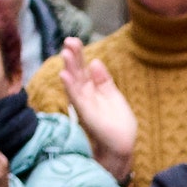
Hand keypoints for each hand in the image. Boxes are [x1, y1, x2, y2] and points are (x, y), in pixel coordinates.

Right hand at [58, 37, 136, 184]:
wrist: (122, 146)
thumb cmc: (118, 124)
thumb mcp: (113, 96)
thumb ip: (104, 80)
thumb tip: (95, 61)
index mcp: (92, 90)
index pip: (83, 68)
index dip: (78, 55)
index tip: (73, 40)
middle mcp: (85, 96)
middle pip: (77, 73)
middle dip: (72, 57)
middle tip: (68, 41)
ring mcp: (85, 106)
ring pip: (74, 84)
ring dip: (68, 69)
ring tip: (64, 53)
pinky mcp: (86, 115)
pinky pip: (76, 99)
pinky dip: (70, 87)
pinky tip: (65, 76)